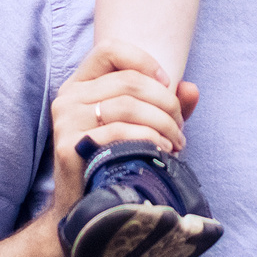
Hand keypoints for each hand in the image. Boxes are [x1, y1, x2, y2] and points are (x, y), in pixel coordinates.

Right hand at [48, 43, 199, 225]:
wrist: (89, 207)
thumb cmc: (117, 159)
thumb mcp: (143, 126)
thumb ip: (167, 105)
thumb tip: (191, 88)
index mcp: (81, 85)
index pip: (109, 49)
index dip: (144, 61)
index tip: (167, 85)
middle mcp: (68, 98)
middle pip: (128, 81)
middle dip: (165, 102)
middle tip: (180, 127)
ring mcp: (65, 121)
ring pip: (127, 105)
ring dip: (163, 123)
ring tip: (176, 143)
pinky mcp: (69, 145)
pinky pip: (119, 131)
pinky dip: (149, 139)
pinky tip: (162, 152)